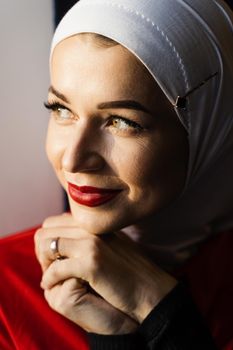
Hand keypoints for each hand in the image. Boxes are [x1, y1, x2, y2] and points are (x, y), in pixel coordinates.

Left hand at [35, 213, 176, 332]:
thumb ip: (90, 237)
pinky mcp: (91, 262)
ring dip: (43, 262)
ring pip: (47, 244)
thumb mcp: (111, 245)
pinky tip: (51, 286)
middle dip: (41, 250)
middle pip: (47, 230)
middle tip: (48, 268)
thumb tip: (65, 239)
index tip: (52, 258)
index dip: (48, 240)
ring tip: (50, 277)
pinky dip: (49, 279)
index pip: (55, 221)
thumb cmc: (130, 271)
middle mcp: (92, 228)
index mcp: (95, 223)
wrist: (151, 290)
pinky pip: (56, 268)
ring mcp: (92, 243)